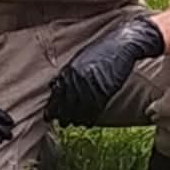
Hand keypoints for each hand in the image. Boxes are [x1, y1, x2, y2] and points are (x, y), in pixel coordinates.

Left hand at [45, 16, 164, 125]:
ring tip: (72, 125)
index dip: (52, 106)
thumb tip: (54, 85)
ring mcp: (92, 84)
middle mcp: (78, 78)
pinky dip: (90, 117)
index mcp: (70, 70)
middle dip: (62, 115)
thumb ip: (67, 72)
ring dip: (75, 118)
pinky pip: (95, 108)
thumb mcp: (79, 59)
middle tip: (60, 123)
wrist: (121, 45)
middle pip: (66, 102)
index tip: (48, 115)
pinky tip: (87, 123)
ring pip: (80, 107)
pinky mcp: (106, 89)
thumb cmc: (100, 51)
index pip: (57, 92)